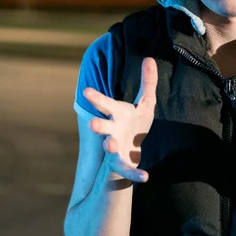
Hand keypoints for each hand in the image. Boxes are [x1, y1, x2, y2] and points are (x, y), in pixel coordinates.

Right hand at [83, 57, 157, 182]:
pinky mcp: (123, 164)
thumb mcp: (146, 103)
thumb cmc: (135, 123)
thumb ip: (148, 82)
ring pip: (110, 149)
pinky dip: (135, 174)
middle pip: (103, 127)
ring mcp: (116, 148)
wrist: (132, 149)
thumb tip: (149, 58)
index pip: (106, 104)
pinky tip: (145, 177)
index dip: (96, 98)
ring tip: (110, 144)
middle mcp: (112, 131)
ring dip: (110, 146)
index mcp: (117, 114)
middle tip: (93, 123)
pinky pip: (128, 171)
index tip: (86, 91)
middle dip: (98, 125)